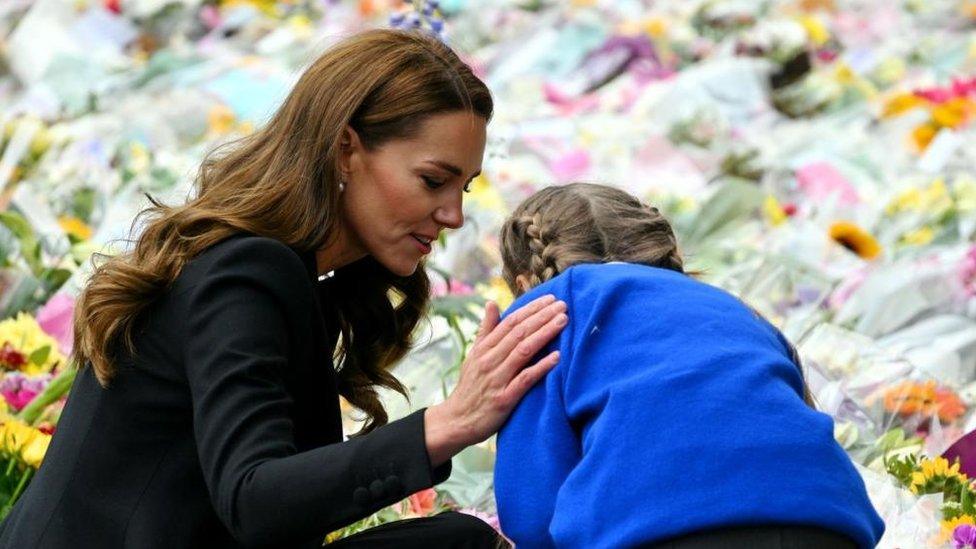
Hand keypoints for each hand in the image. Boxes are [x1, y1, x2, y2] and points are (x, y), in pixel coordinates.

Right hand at [425, 295, 566, 465]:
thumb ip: (486, 330)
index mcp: (484, 348)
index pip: (511, 322)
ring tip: (563, 322)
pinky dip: (541, 367)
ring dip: (544, 334)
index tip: (551, 299)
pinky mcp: (503, 399)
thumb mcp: (474, 355)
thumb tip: (492, 303)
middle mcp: (489, 360)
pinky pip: (524, 379)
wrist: (456, 421)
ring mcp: (496, 379)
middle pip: (519, 332)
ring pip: (523, 351)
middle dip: (542, 316)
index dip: (532, 309)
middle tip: (563, 305)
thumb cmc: (470, 387)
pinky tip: (557, 357)